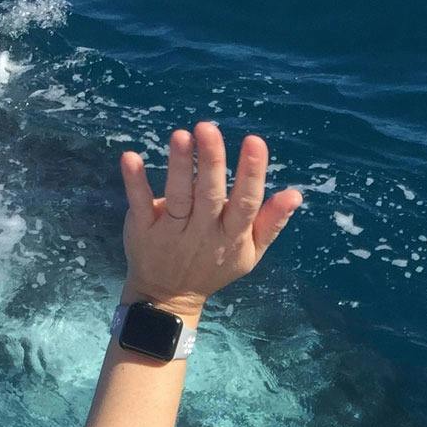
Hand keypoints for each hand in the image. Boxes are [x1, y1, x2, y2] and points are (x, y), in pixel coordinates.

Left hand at [118, 121, 303, 318]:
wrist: (168, 298)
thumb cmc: (214, 267)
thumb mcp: (249, 252)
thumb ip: (271, 222)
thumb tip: (295, 194)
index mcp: (232, 235)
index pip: (245, 203)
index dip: (251, 173)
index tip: (255, 142)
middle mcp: (203, 233)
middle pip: (209, 195)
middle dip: (210, 162)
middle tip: (208, 127)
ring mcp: (172, 233)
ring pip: (177, 197)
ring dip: (177, 166)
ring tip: (181, 135)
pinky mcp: (143, 231)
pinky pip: (139, 205)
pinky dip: (135, 182)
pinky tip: (131, 157)